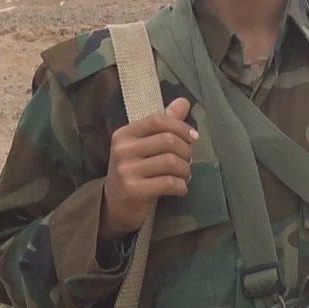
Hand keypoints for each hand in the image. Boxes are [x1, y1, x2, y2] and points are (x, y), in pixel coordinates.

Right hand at [100, 97, 196, 242]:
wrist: (114, 205)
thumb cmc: (133, 171)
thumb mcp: (143, 145)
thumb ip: (163, 123)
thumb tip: (184, 102)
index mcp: (124, 134)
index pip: (158, 120)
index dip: (181, 126)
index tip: (194, 137)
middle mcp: (122, 149)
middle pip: (168, 140)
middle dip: (186, 151)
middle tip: (188, 161)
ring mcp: (126, 170)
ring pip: (171, 162)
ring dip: (185, 170)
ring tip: (185, 175)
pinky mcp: (133, 190)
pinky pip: (168, 183)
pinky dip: (181, 186)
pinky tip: (180, 188)